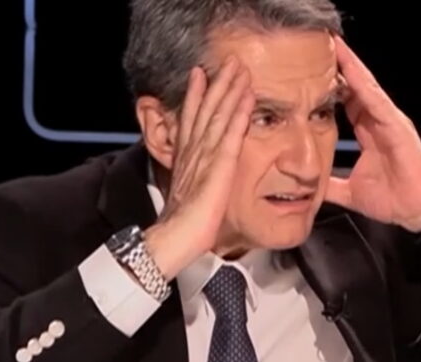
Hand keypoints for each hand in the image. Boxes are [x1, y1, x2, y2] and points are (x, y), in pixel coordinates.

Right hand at [144, 56, 254, 279]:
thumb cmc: (182, 229)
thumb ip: (193, 185)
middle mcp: (193, 153)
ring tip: (239, 70)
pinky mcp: (219, 168)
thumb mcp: (187, 200)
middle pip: (205, 111)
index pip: (192, 121)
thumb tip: (196, 186)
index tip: (200, 75)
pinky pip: (231, 135)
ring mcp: (205, 158)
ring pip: (218, 116)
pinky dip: (238, 114)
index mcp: (186, 160)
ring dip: (229, 91)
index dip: (196, 96)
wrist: (172, 240)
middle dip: (216, 84)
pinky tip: (247, 98)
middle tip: (227, 62)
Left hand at [324, 36, 420, 232]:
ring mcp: (390, 121)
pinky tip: (351, 70)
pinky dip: (364, 85)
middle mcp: (379, 122)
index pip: (346, 102)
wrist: (419, 211)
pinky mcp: (398, 127)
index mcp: (368, 132)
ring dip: (351, 66)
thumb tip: (309, 187)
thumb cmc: (393, 199)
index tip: (311, 71)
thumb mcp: (351, 191)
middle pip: (356, 87)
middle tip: (319, 45)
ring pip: (366, 88)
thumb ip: (331, 185)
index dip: (331, 86)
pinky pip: (377, 102)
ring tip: (334, 46)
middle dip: (339, 67)